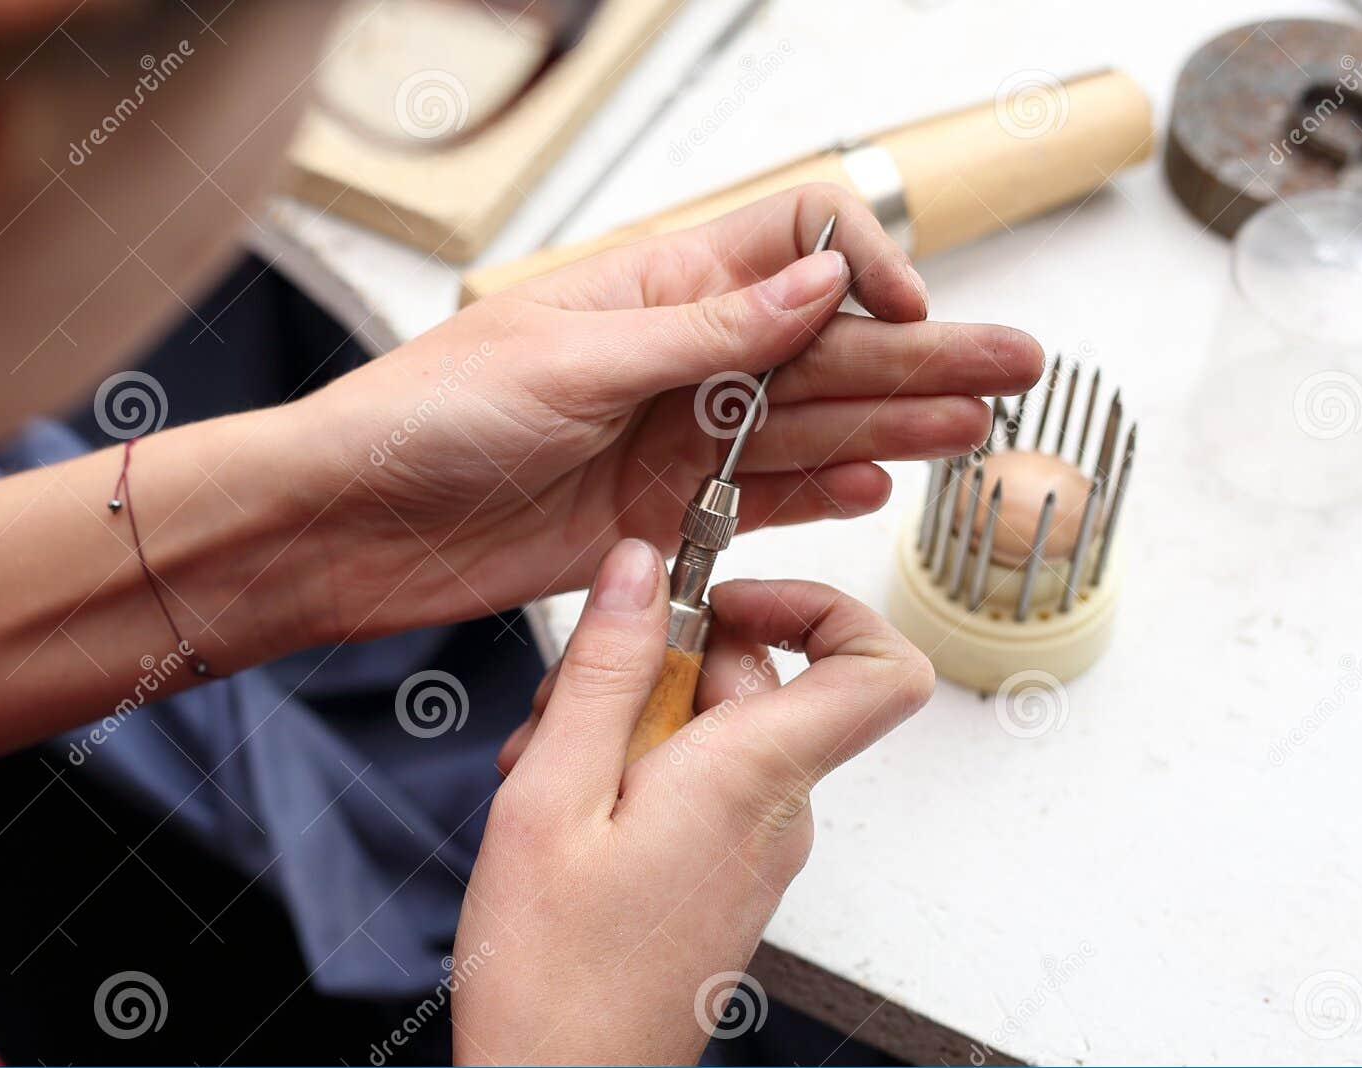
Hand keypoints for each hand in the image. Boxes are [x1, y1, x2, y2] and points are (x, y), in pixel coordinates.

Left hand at [299, 182, 1042, 639]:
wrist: (350, 524)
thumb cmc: (425, 416)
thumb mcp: (573, 358)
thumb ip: (707, 332)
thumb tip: (823, 282)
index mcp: (650, 290)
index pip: (788, 248)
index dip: (856, 269)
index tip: (898, 309)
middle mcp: (672, 362)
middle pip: (818, 349)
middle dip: (915, 356)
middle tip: (1012, 369)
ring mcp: (668, 442)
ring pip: (801, 429)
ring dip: (888, 427)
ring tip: (973, 430)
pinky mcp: (654, 520)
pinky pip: (753, 504)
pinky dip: (815, 498)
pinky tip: (878, 486)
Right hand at [450, 539, 933, 1064]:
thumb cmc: (554, 980)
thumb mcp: (548, 797)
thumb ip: (604, 672)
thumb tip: (641, 570)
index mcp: (751, 781)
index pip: (881, 667)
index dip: (824, 605)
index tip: (728, 596)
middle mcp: (775, 814)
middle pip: (759, 681)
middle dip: (661, 664)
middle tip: (571, 705)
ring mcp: (753, 850)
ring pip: (716, 730)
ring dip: (629, 723)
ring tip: (548, 774)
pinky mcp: (723, 875)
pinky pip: (700, 784)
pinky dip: (633, 773)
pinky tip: (563, 813)